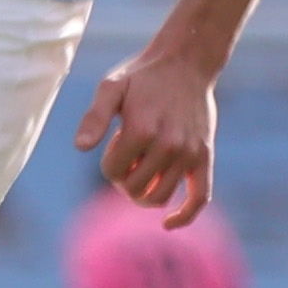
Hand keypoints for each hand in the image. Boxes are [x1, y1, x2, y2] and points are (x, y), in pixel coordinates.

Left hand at [73, 40, 217, 217]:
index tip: (113, 145)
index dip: (108, 164)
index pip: (113, 171)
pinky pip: (201, 197)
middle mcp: (169, 145)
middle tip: (126, 157)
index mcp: (142, 130)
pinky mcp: (206, 157)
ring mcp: (190, 153)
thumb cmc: (142, 76)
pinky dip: (184, 215)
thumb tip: (81, 148)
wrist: (185, 64)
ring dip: (144, 192)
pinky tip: (167, 224)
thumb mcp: (110, 87)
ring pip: (160, 196)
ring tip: (141, 168)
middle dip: (123, 179)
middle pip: (135, 188)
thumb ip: (94, 116)